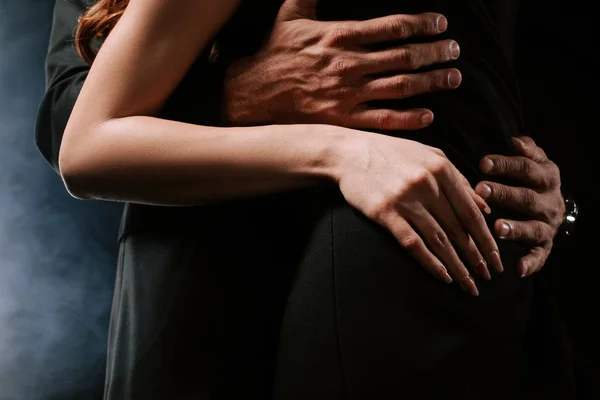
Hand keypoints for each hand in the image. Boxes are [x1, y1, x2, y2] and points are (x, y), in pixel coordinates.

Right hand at [222, 0, 461, 129]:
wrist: (253, 94)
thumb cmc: (274, 53)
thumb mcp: (291, 12)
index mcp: (340, 35)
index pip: (393, 26)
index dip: (423, 24)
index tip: (441, 24)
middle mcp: (349, 64)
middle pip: (405, 57)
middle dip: (435, 52)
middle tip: (455, 51)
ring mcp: (348, 94)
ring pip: (401, 87)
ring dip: (431, 82)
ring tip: (453, 77)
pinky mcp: (343, 120)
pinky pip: (382, 120)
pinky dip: (408, 118)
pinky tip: (428, 114)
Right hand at [333, 129, 503, 295]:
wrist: (349, 152)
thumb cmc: (392, 153)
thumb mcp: (430, 156)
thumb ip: (459, 179)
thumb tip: (484, 207)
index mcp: (442, 169)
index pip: (471, 212)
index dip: (486, 239)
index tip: (496, 259)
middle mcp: (427, 185)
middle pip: (458, 229)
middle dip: (476, 257)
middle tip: (488, 277)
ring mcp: (405, 200)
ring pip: (439, 240)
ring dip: (457, 266)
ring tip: (468, 284)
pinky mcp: (385, 213)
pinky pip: (412, 243)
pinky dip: (430, 262)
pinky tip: (442, 276)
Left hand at [475, 136, 564, 277]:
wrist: (556, 207)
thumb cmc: (532, 180)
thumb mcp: (534, 162)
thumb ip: (526, 151)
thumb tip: (515, 140)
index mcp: (546, 177)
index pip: (526, 168)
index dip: (505, 165)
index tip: (482, 163)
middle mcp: (549, 201)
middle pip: (526, 197)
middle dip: (504, 194)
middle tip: (481, 190)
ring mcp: (547, 225)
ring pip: (533, 228)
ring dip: (515, 228)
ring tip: (497, 228)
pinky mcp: (544, 246)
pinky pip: (539, 255)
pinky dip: (530, 263)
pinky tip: (517, 269)